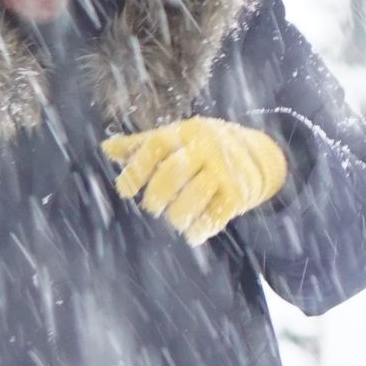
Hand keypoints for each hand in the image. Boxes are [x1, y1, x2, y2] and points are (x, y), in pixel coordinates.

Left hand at [104, 116, 286, 244]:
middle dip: (157, 196)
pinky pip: (215, 216)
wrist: (259, 155)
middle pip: (172, 173)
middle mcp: (207, 147)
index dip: (136, 169)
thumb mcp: (177, 140)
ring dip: (177, 216)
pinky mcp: (238, 193)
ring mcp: (224, 170)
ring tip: (175, 220)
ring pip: (192, 198)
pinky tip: (194, 233)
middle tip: (154, 207)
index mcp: (187, 132)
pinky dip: (200, 229)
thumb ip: (143, 145)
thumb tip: (106, 148)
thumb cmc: (205, 149)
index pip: (155, 146)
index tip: (125, 191)